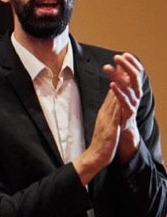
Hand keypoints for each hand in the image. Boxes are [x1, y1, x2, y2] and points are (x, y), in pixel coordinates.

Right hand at [74, 58, 140, 181]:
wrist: (94, 157)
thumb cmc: (101, 143)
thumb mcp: (105, 125)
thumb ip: (108, 114)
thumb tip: (111, 104)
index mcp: (104, 112)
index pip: (112, 91)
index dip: (117, 78)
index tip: (120, 65)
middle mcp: (105, 112)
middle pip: (113, 90)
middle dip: (118, 75)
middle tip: (121, 59)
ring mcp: (107, 118)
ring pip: (114, 97)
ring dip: (118, 83)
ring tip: (122, 69)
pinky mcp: (110, 125)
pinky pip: (114, 110)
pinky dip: (117, 100)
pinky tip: (120, 91)